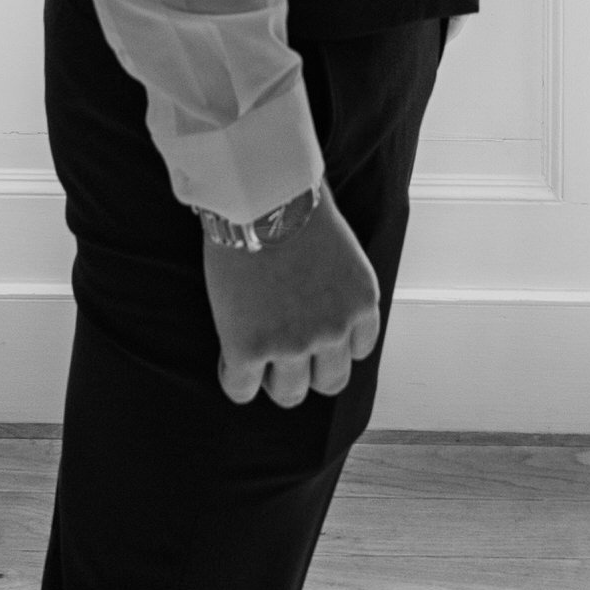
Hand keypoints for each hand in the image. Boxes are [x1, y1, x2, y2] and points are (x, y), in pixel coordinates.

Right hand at [203, 188, 382, 408]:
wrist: (257, 195)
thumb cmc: (293, 203)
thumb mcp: (339, 249)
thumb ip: (335, 286)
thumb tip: (311, 301)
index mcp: (362, 304)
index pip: (357, 350)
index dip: (330, 344)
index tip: (310, 334)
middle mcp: (334, 330)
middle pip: (330, 382)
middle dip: (308, 372)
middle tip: (282, 354)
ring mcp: (292, 343)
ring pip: (289, 394)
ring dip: (272, 380)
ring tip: (253, 358)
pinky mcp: (248, 347)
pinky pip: (241, 388)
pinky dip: (234, 377)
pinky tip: (228, 357)